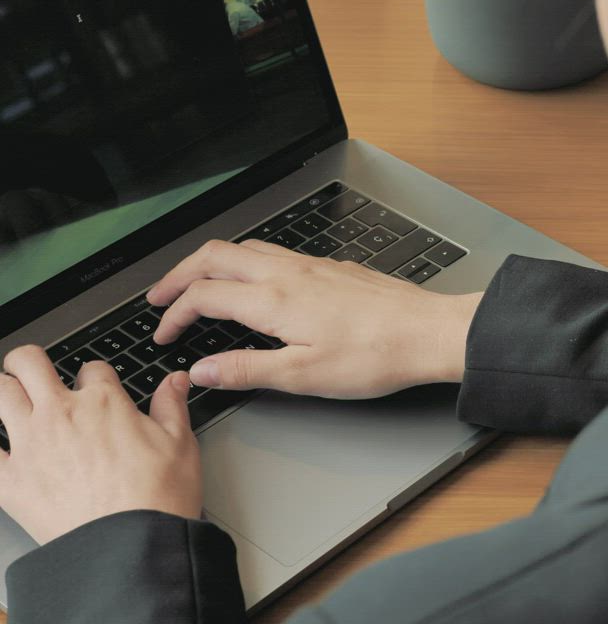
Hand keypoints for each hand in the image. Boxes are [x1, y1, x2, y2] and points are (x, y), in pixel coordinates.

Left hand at [0, 346, 199, 544]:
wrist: (132, 545)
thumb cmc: (159, 497)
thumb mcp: (180, 444)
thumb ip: (172, 405)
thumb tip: (174, 380)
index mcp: (104, 402)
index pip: (92, 368)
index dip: (97, 375)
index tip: (99, 388)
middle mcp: (62, 414)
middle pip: (28, 363)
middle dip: (28, 361)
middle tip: (34, 371)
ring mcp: (30, 444)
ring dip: (3, 390)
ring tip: (11, 400)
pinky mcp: (8, 480)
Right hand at [147, 239, 483, 398]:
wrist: (430, 333)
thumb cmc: (376, 355)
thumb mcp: (303, 376)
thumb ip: (247, 370)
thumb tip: (203, 371)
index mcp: (275, 299)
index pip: (203, 294)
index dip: (173, 313)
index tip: (163, 333)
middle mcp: (290, 273)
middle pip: (216, 255)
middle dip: (180, 273)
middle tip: (161, 296)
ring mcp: (313, 266)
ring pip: (247, 247)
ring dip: (213, 263)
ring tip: (200, 284)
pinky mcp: (333, 268)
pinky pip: (277, 252)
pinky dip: (248, 263)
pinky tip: (258, 282)